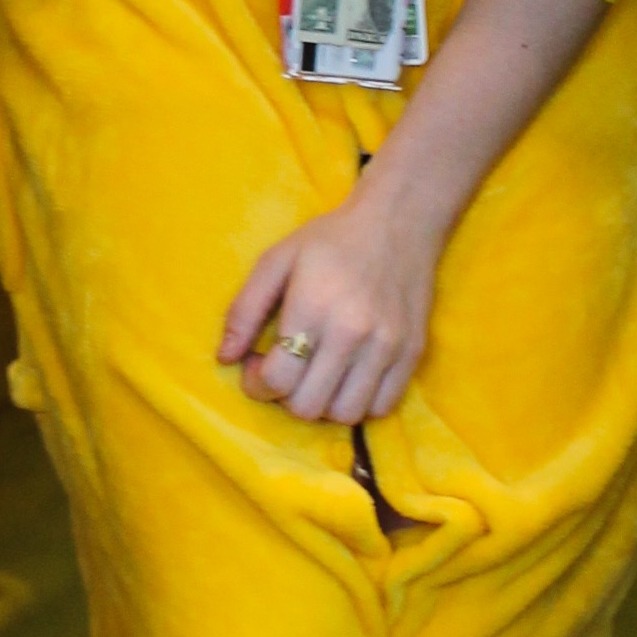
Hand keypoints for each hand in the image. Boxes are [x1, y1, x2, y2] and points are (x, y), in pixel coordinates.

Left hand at [222, 174, 440, 426]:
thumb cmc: (331, 241)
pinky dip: (358, 403)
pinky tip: (347, 377)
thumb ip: (245, 310)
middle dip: (284, 397)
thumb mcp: (277, 260)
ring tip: (316, 376)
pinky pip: (381, 407)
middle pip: (307, 407)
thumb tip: (224, 358)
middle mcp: (352, 333)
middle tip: (285, 370)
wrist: (398, 222)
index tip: (257, 364)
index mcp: (313, 306)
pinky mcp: (412, 353)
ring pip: (344, 414)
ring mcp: (387, 346)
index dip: (256, 384)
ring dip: (322, 405)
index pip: (277, 380)